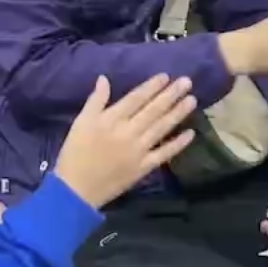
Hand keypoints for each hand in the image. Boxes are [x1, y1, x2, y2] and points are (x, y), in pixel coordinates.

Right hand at [54, 75, 196, 208]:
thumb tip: (104, 78)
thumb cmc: (75, 153)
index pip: (136, 98)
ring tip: (192, 100)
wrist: (75, 190)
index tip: (166, 76)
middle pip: (153, 110)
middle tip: (187, 82)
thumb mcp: (80, 122)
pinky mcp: (143, 167)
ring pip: (162, 128)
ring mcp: (138, 150)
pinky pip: (164, 154)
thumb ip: (95, 100)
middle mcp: (128, 132)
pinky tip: (190, 133)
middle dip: (171, 95)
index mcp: (112, 119)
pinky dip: (178, 144)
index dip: (152, 86)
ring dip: (178, 113)